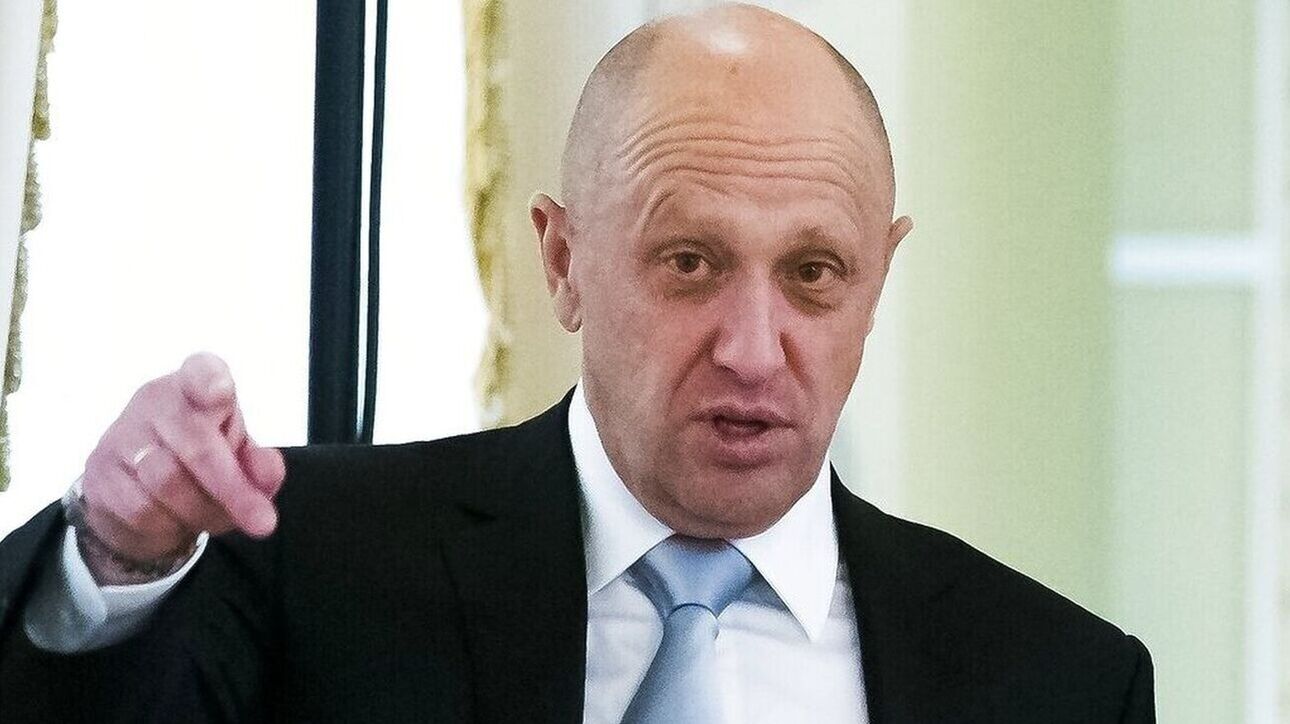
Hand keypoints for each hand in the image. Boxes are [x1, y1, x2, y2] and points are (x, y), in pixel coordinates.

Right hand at [75, 352, 285, 580]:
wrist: (137, 494)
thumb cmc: (199, 458)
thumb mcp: (239, 458)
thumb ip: (259, 465)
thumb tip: (267, 477)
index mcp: (195, 385)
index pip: (202, 372)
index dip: (211, 381)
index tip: (221, 393)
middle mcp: (155, 401)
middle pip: (195, 443)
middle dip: (232, 489)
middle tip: (263, 522)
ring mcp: (120, 436)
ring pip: (167, 482)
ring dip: (203, 511)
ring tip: (216, 518)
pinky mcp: (99, 474)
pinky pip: (141, 509)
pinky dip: (170, 525)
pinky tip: (178, 521)